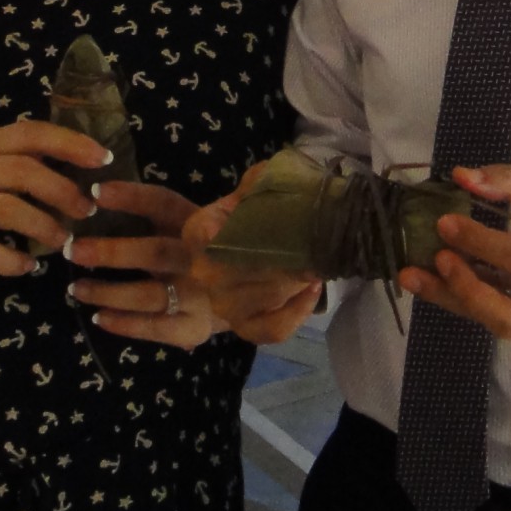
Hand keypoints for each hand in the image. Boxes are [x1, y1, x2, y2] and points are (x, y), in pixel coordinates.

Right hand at [0, 120, 102, 281]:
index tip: (103, 159)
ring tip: (64, 240)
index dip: (71, 144)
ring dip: (47, 228)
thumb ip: (25, 159)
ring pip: (13, 212)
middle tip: (86, 210)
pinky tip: (29, 266)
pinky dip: (17, 262)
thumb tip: (88, 161)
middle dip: (64, 191)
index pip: (33, 133)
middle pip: (26, 173)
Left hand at [66, 182, 222, 349]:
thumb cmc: (216, 247)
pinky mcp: (196, 327)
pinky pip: (157, 328)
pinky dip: (127, 324)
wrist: (258, 291)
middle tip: (73, 250)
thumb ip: (175, 199)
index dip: (130, 196)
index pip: (162, 204)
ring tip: (76, 288)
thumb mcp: (205, 214)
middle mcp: (203, 259)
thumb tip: (126, 188)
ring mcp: (201, 297)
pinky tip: (99, 317)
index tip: (97, 192)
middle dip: (111, 252)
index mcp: (199, 222)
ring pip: (151, 295)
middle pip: (155, 253)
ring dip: (110, 292)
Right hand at [183, 164, 324, 345]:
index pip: (196, 234)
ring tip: (314, 262)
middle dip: (274, 258)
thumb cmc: (269, 206)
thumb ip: (260, 180)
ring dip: (292, 280)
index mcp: (201, 232)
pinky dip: (295, 312)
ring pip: (260, 297)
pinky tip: (313, 288)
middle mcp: (203, 273)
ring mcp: (223, 304)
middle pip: (233, 271)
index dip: (207, 233)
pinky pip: (270, 330)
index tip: (225, 223)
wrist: (280, 235)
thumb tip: (261, 187)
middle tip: (304, 245)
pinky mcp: (246, 327)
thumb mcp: (265, 183)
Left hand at [397, 166, 510, 339]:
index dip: (481, 242)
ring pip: (498, 322)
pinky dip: (463, 296)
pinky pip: (496, 313)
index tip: (445, 222)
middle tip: (436, 259)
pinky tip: (432, 278)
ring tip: (413, 276)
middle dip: (466, 290)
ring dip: (453, 299)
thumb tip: (462, 176)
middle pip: (510, 315)